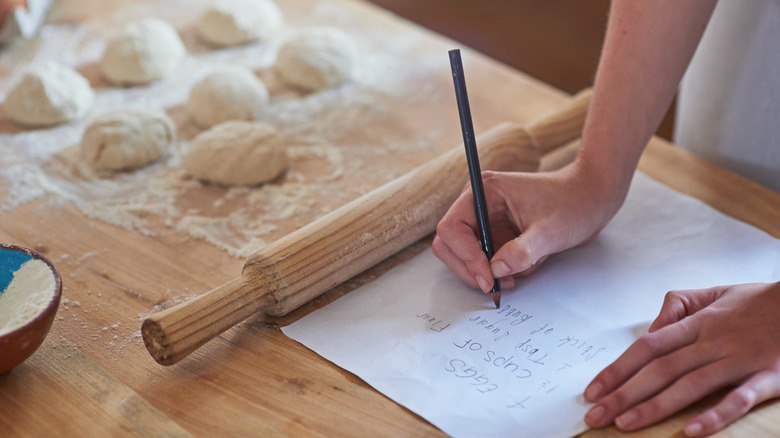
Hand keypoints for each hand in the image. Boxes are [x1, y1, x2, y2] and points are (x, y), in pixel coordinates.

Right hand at [432, 161, 623, 292]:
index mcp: (484, 191)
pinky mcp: (495, 232)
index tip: (487, 278)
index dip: (465, 256)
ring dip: (488, 270)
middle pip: (449, 244)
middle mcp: (478, 203)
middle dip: (470, 268)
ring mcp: (485, 219)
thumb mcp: (550, 231)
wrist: (590, 198)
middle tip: (494, 285)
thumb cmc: (573, 203)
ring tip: (519, 272)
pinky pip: (484, 259)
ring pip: (464, 255)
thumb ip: (522, 252)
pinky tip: (526, 264)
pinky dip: (501, 270)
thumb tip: (496, 271)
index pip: (452, 228)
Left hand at [584, 282, 779, 436]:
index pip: (647, 348)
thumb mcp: (714, 293)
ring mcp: (740, 361)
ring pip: (690, 386)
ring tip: (625, 425)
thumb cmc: (757, 302)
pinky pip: (739, 400)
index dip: (617, 369)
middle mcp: (713, 342)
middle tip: (595, 416)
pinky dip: (715, 416)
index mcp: (697, 323)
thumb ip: (678, 306)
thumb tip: (651, 328)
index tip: (593, 390)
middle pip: (660, 370)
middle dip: (624, 394)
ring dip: (655, 407)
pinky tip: (690, 433)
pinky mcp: (769, 377)